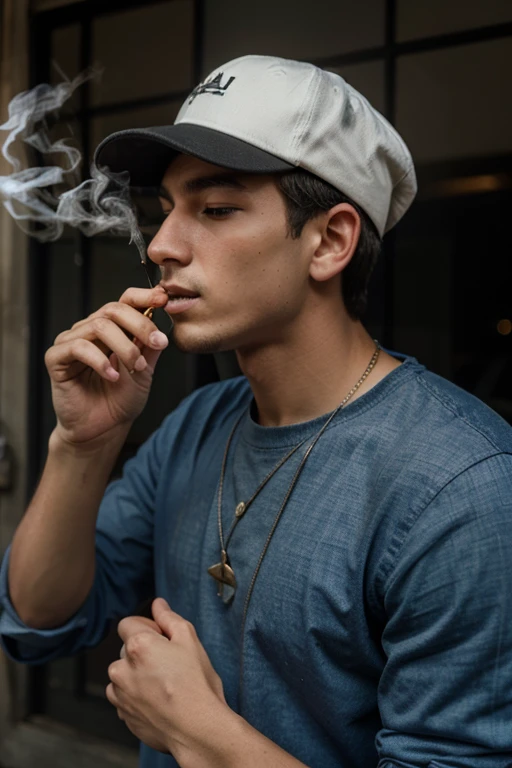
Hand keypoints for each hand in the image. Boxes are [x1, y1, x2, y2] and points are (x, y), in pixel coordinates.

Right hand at [44, 286, 169, 444]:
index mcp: (111, 329)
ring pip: (98, 327)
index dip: (143, 297)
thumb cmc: (119, 401)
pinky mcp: (56, 359)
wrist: (103, 429)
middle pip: (113, 310)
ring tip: (136, 368)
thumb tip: (163, 324)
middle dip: (140, 325)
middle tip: (157, 343)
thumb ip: (151, 348)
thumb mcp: (145, 371)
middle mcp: (89, 330)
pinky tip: (112, 376)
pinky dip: (100, 360)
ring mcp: (71, 343)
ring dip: (124, 347)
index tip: (163, 300)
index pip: (124, 301)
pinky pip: (78, 347)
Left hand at [106, 599, 227, 758]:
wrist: (197, 729)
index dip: (146, 627)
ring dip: (136, 674)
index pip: (127, 623)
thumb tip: (158, 604)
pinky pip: (124, 697)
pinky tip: (158, 700)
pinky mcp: (123, 715)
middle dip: (143, 652)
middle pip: (126, 649)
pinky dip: (136, 696)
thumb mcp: (190, 640)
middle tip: (169, 663)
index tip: (162, 638)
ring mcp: (120, 695)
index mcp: (137, 646)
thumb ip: (169, 618)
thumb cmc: (196, 684)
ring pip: (123, 675)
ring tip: (164, 684)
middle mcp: (121, 669)